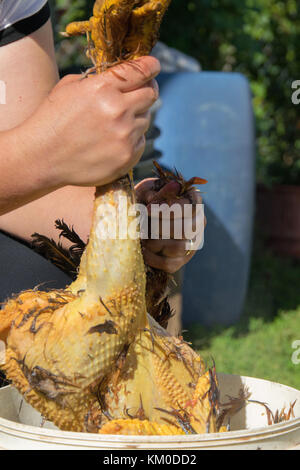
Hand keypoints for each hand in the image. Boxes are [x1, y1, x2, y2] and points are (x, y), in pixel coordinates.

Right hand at [14, 56, 159, 188]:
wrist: (42, 157)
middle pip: (151, 94)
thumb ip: (100, 80)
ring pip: (145, 120)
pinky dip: (132, 139)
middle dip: (147, 91)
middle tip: (141, 93)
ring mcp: (124, 136)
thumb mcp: (70, 87)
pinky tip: (113, 141)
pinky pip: (141, 142)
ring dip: (135, 118)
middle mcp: (118, 110)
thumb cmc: (53, 119)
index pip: (141, 70)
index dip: (151, 66)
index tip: (154, 66)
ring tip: (114, 124)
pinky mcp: (127, 158)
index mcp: (103, 88)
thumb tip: (125, 77)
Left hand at [135, 178, 205, 273]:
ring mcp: (192, 243)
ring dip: (154, 242)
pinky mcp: (181, 260)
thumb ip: (159, 190)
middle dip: (159, 227)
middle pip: (186, 230)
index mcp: (193, 200)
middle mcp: (198, 222)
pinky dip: (152, 257)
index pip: (190, 208)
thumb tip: (175, 186)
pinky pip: (169, 264)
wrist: (134, 220)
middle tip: (141, 224)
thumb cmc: (142, 201)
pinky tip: (142, 248)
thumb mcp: (147, 191)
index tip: (148, 209)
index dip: (170, 210)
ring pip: (178, 247)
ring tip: (140, 235)